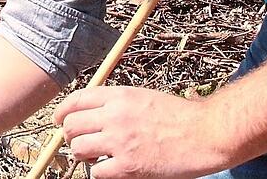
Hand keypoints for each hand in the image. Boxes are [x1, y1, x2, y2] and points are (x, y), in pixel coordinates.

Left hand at [52, 86, 231, 177]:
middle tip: (78, 142)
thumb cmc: (181, 117)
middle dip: (70, 135)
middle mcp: (115, 116)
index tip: (59, 120)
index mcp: (119, 96)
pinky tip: (110, 170)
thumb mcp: (144, 97)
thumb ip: (118, 103)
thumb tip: (93, 113)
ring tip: (95, 156)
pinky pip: (96, 172)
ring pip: (78, 148)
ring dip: (83, 154)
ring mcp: (120, 141)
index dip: (62, 112)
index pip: (76, 100)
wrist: (208, 133)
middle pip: (71, 125)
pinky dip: (100, 172)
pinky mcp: (128, 167)